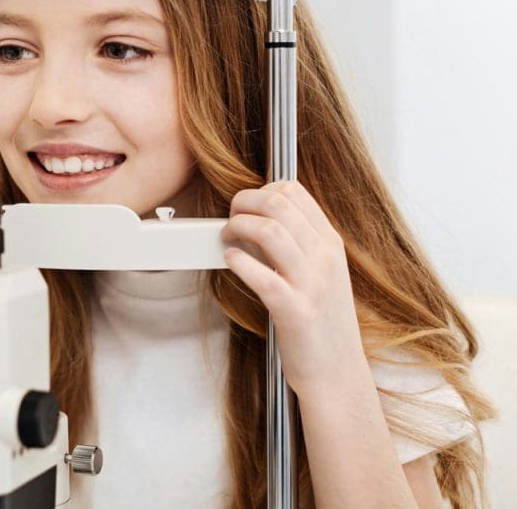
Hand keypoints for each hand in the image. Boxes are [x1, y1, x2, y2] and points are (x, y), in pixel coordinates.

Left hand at [220, 180, 367, 398]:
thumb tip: (259, 219)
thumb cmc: (321, 323)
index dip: (261, 190)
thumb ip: (297, 244)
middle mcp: (325, 258)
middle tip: (230, 218)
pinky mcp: (295, 312)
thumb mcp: (320, 273)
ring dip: (238, 227)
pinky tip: (231, 261)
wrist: (337, 373)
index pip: (295, 192)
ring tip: (227, 238)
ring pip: (270, 231)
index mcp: (330, 243)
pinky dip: (239, 262)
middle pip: (279, 204)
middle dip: (243, 202)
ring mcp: (313, 285)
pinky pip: (263, 276)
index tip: (246, 205)